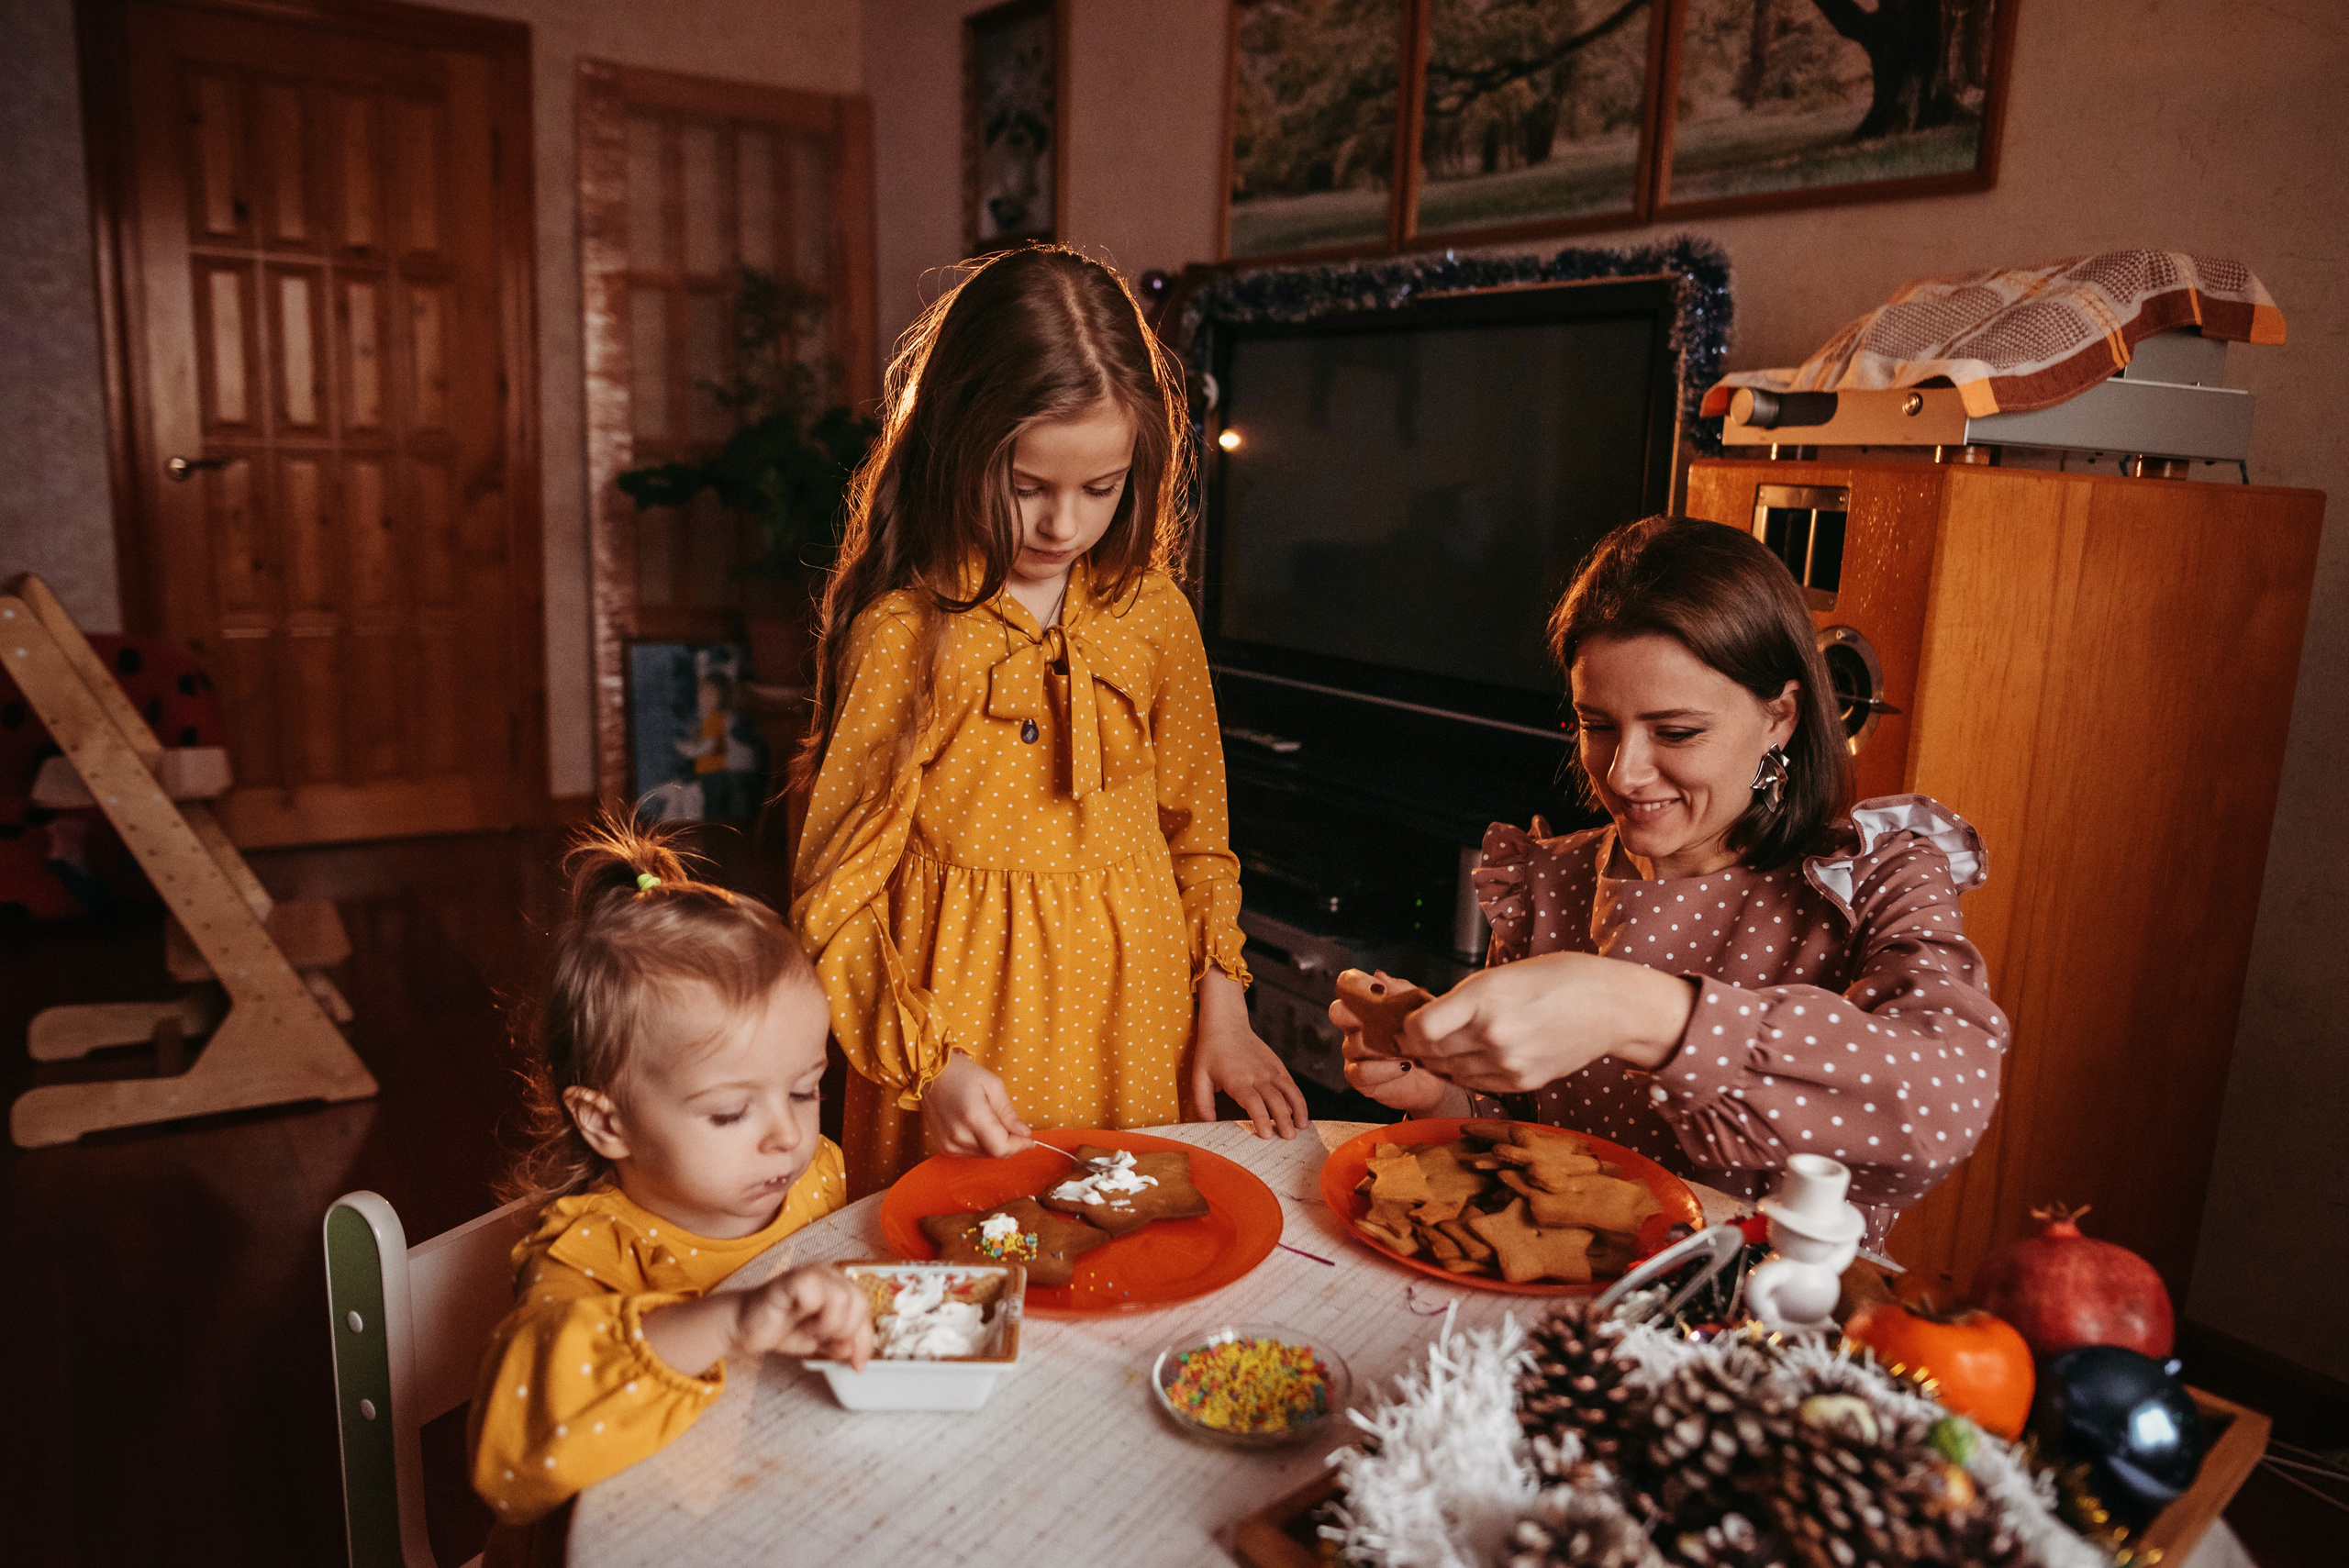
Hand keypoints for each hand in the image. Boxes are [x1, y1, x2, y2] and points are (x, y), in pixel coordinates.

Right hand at [640, 1263, 873, 1376]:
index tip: (858, 1365)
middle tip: (827, 1343)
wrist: (743, 1328)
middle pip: (859, 1301)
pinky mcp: (792, 1279)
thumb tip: (856, 1352)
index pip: (865, 1308)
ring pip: (845, 1296)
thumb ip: (841, 1343)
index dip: (866, 1339)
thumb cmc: (781, 1328)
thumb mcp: (820, 1342)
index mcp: (839, 1284)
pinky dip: (814, 1315)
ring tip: (812, 1331)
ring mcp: (811, 1273)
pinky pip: (817, 1293)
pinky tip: (801, 1322)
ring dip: (831, 1324)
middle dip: (848, 1332)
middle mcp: (829, 1273)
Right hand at [922, 1051, 1032, 1156]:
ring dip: (996, 1144)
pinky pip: (972, 1153)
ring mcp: (949, 1144)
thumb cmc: (962, 1074)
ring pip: (985, 1155)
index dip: (1019, 1146)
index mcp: (973, 1118)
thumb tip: (1024, 1133)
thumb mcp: (993, 1086)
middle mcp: (959, 1136)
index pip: (1002, 1148)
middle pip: (995, 1153)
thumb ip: (1008, 1113)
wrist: (930, 1073)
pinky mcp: (944, 1147)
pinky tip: (981, 1128)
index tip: (1030, 1139)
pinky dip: (982, 1144)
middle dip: (1010, 1143)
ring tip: (994, 1122)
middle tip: (1015, 1127)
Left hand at [1191, 968, 1308, 1137]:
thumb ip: (1203, 1103)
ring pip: (1289, 1091)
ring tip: (1301, 1128)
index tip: (1266, 1135)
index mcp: (1237, 1079)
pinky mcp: (1277, 1066)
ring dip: (1297, 1110)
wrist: (1226, 1024)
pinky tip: (1300, 1114)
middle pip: (1275, 1100)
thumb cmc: (1211, 1052)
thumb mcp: (1199, 1077)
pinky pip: (1291, 1084)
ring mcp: (1270, 1069)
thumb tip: (1209, 1125)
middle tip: (1288, 1138)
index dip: (1261, 1119)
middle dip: (1283, 1120)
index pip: (1253, 1102)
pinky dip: (1298, 1099)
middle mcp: (1257, 1075)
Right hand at [1331, 978, 1453, 1112]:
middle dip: (1355, 1013)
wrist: (1439, 1073)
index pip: (1347, 985)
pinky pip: (1360, 1073)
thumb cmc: (1427, 1036)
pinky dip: (1383, 1070)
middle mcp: (1355, 1027)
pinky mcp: (1360, 1078)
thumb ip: (1402, 991)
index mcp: (1367, 1005)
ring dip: (1382, 1047)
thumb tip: (1380, 976)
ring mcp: (1354, 1053)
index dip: (1355, 983)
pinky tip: (1404, 1066)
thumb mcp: (1423, 1009)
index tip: (1379, 989)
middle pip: (1337, 1012)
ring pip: (1354, 1045)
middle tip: (1384, 1019)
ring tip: (1408, 1048)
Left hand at [1398, 952, 1694, 1093]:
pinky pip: (1476, 1084)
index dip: (1409, 1028)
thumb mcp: (1501, 975)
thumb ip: (1463, 1000)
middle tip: (1423, 1036)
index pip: (1419, 1028)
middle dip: (1421, 1046)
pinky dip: (1468, 1073)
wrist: (1611, 1005)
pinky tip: (1478, 1056)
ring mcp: (1508, 1063)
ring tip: (1454, 1044)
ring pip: (1451, 1072)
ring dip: (1443, 1061)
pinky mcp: (1522, 1082)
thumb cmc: (1558, 979)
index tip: (1411, 1023)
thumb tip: (1424, 1022)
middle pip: (1431, 1053)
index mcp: (1483, 997)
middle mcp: (1492, 1034)